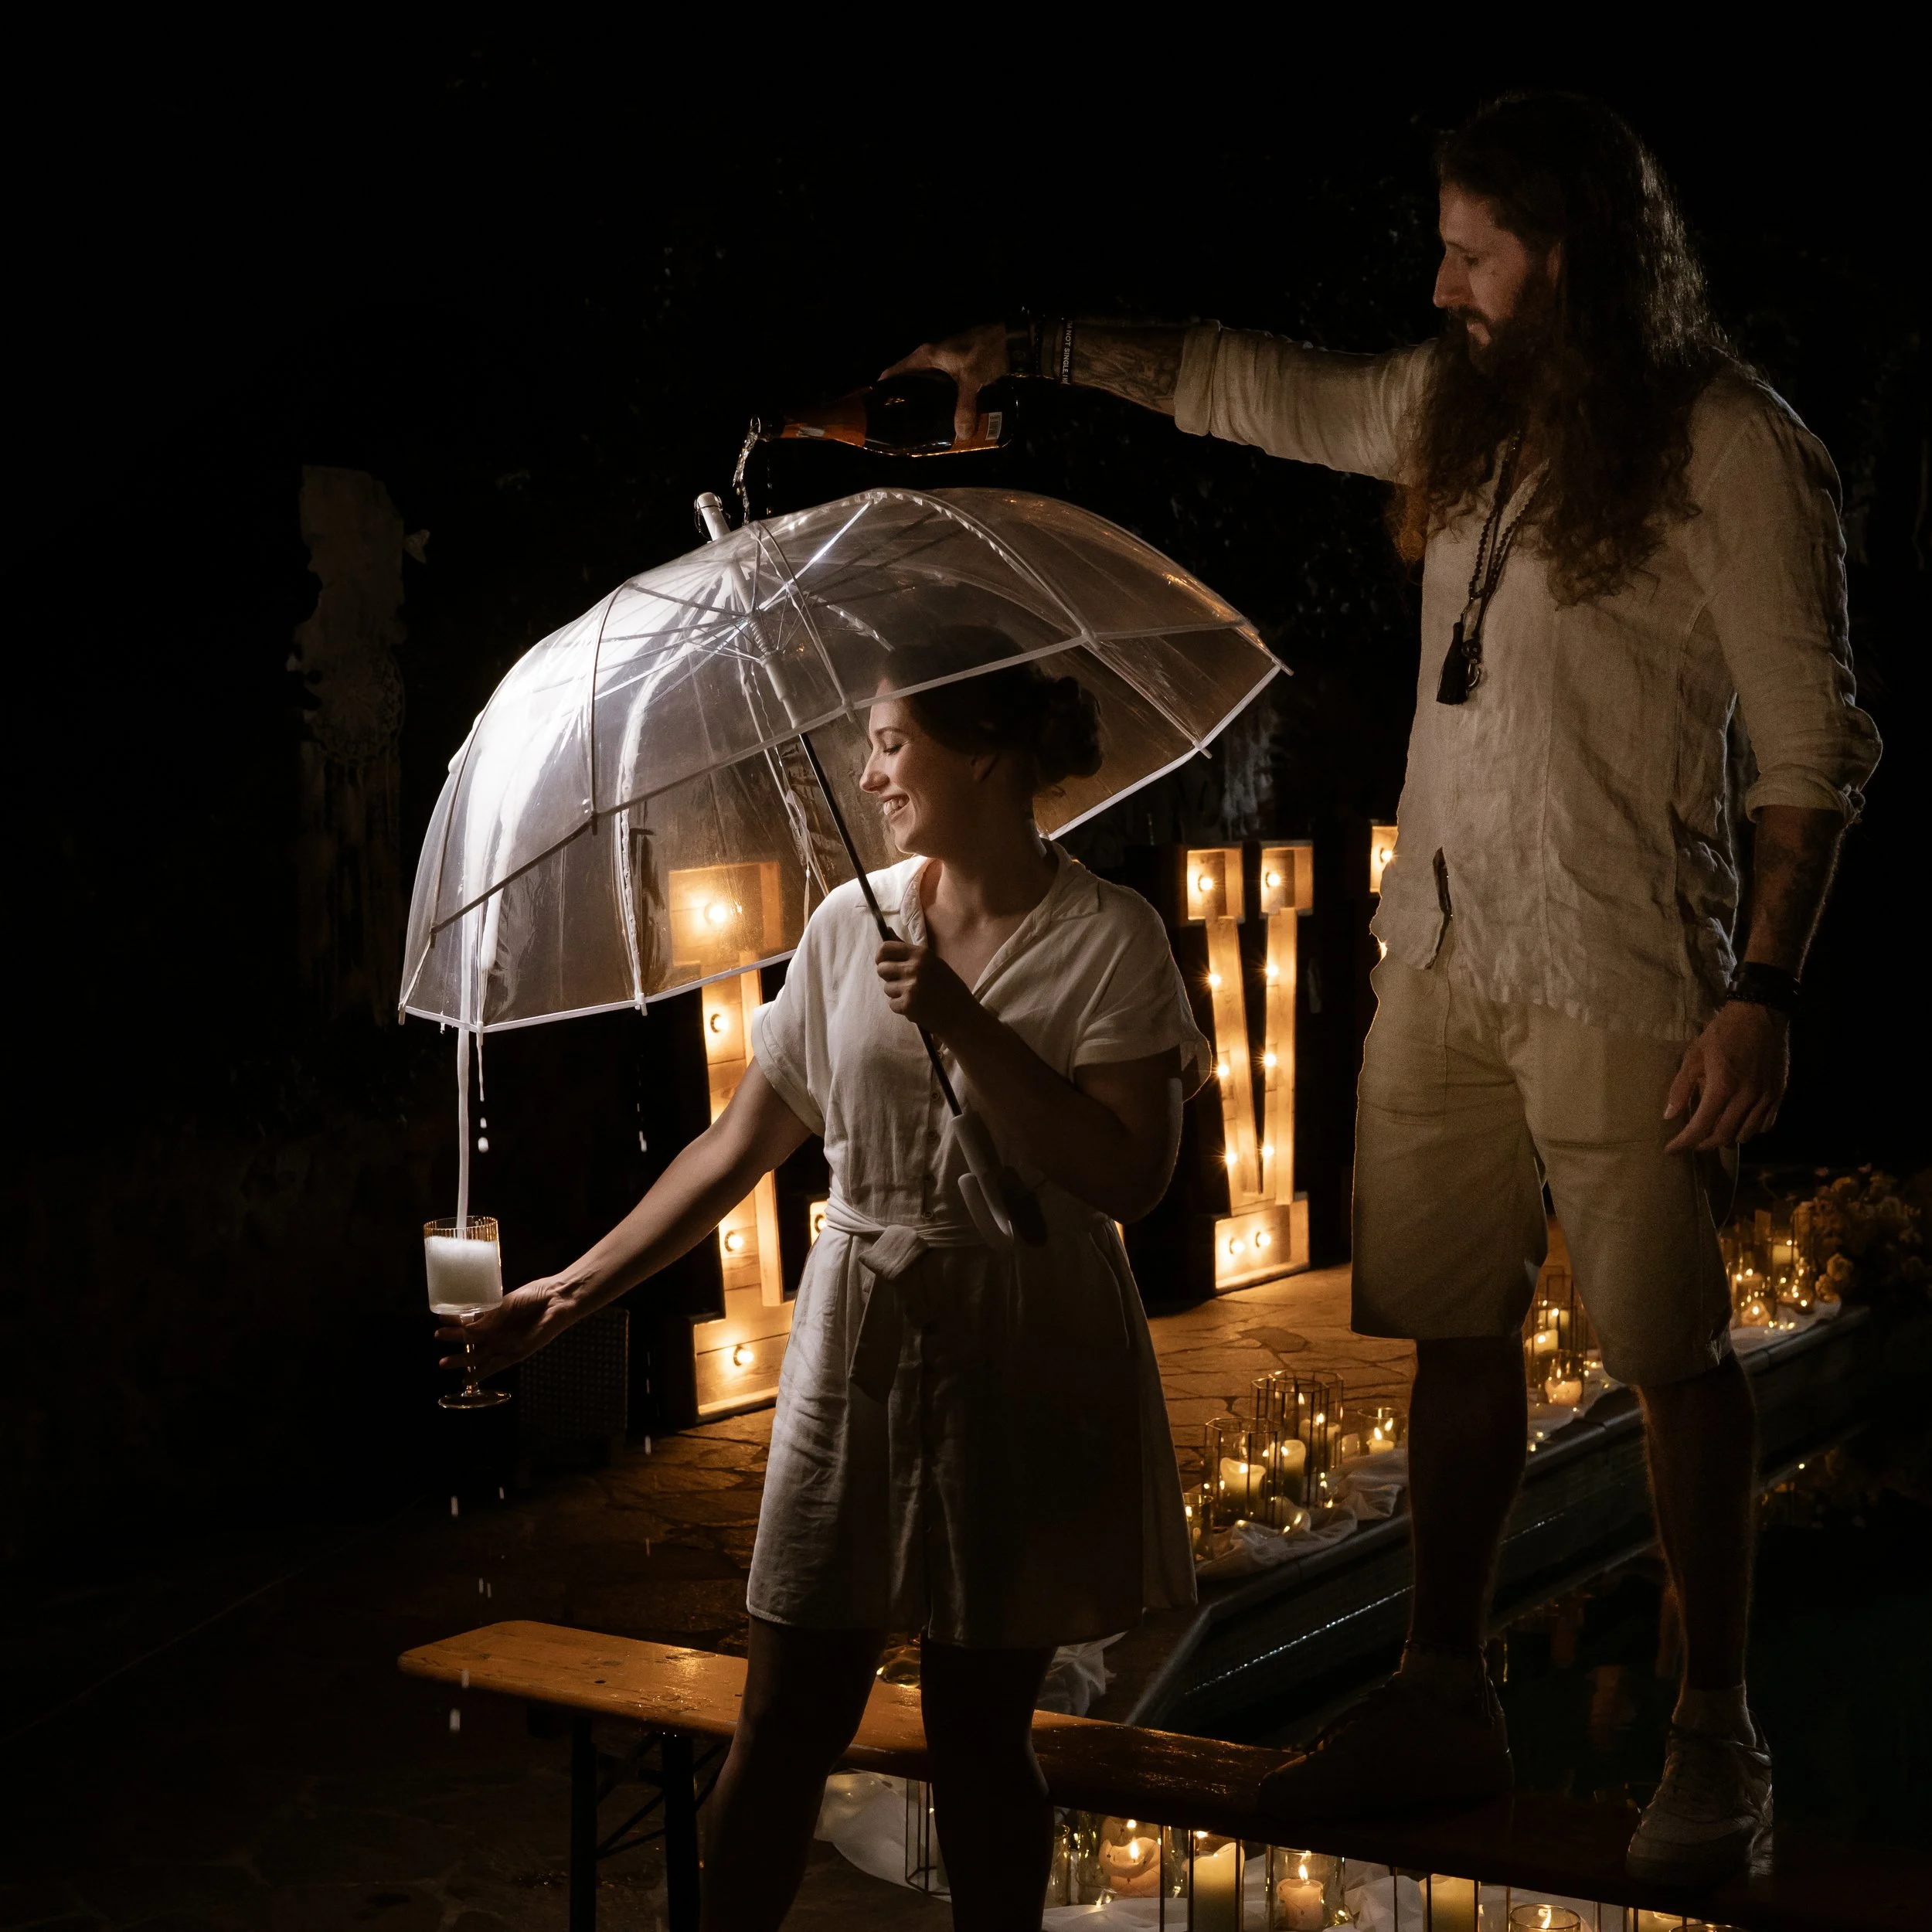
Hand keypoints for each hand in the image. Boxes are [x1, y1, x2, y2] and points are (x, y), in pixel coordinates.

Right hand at [435, 1279, 577, 1379]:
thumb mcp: (507, 1303)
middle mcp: (498, 1331)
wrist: (557, 1300)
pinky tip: (467, 1379)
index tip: (440, 1319)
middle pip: (471, 1341)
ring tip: (443, 1362)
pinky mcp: (516, 1353)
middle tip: (437, 1338)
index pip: (470, 1321)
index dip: (455, 1321)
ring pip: (479, 1355)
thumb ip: (489, 1318)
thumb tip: (469, 1328)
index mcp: (495, 1316)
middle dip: (454, 1340)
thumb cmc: (535, 1295)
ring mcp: (506, 1343)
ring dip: (462, 1360)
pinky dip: (481, 1373)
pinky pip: (495, 1366)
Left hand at [875, 938, 973, 1031]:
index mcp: (921, 954)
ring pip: (887, 988)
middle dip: (889, 977)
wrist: (961, 1013)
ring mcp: (911, 987)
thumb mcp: (932, 962)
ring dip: (897, 993)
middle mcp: (915, 968)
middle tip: (904, 983)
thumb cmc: (947, 986)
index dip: (881, 957)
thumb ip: (908, 950)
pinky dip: (901, 1007)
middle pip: (881, 969)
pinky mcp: (908, 1005)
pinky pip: (892, 1004)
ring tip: (915, 995)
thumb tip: (887, 931)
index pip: (885, 948)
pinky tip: (917, 1006)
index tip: (884, 963)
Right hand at [880, 321, 1007, 443]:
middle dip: (904, 402)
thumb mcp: (973, 379)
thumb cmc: (987, 351)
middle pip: (908, 382)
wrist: (1013, 341)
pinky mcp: (957, 371)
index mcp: (926, 356)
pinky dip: (939, 402)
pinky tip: (941, 419)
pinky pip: (941, 390)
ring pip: (925, 387)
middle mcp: (930, 359)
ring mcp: (944, 365)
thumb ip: (965, 407)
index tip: (876, 411)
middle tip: (899, 427)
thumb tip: (961, 435)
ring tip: (918, 428)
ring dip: (923, 404)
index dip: (883, 389)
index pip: (895, 372)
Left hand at [1663, 1001, 1789, 1152]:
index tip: (1670, 1150)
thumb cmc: (1723, 1033)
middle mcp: (1747, 1096)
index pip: (1701, 1127)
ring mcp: (1767, 1097)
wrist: (1761, 1014)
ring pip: (1746, 1135)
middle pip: (1724, 1136)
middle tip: (1691, 1141)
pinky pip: (1765, 1125)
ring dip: (1727, 1138)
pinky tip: (1738, 1122)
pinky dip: (1749, 1130)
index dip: (1684, 1143)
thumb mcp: (1694, 1055)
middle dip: (1704, 1144)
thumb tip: (1668, 1115)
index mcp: (1723, 1086)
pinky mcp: (1779, 1094)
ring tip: (1713, 1132)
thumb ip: (1680, 1087)